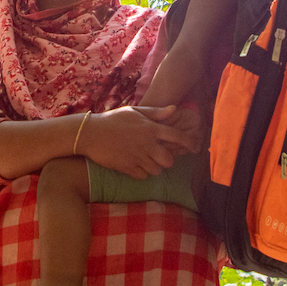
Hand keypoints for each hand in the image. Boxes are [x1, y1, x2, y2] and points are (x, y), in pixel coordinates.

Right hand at [78, 106, 196, 178]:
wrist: (91, 133)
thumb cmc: (113, 119)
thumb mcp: (134, 111)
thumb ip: (155, 112)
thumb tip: (174, 109)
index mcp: (150, 128)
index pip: (177, 136)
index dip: (189, 142)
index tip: (195, 147)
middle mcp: (147, 143)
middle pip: (169, 160)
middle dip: (167, 160)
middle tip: (160, 156)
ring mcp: (137, 157)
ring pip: (157, 170)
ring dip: (154, 167)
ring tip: (146, 160)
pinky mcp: (127, 167)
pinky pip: (143, 176)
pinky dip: (141, 172)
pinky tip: (135, 165)